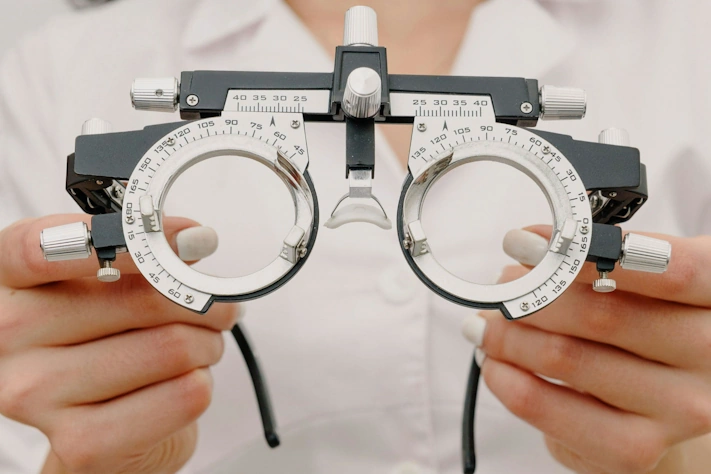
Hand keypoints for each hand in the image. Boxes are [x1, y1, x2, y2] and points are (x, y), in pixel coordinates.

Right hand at [0, 214, 235, 473]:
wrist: (102, 434)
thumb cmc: (106, 347)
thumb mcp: (112, 289)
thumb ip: (148, 256)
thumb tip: (194, 239)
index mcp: (11, 285)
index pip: (43, 247)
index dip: (126, 239)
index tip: (186, 239)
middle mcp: (8, 337)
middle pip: (139, 298)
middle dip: (200, 301)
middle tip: (215, 306)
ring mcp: (36, 393)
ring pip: (172, 347)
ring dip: (207, 344)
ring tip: (200, 347)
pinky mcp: (83, 442)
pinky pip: (184, 395)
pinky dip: (203, 382)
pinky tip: (184, 382)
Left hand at [462, 227, 710, 472]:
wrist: (670, 401)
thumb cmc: (651, 327)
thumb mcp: (647, 282)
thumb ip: (602, 260)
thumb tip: (530, 250)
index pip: (664, 268)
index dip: (584, 249)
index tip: (525, 241)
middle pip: (604, 314)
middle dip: (533, 294)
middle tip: (501, 285)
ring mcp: (682, 407)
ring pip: (569, 358)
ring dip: (511, 336)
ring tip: (486, 324)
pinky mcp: (638, 447)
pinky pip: (553, 411)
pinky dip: (511, 382)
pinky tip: (496, 365)